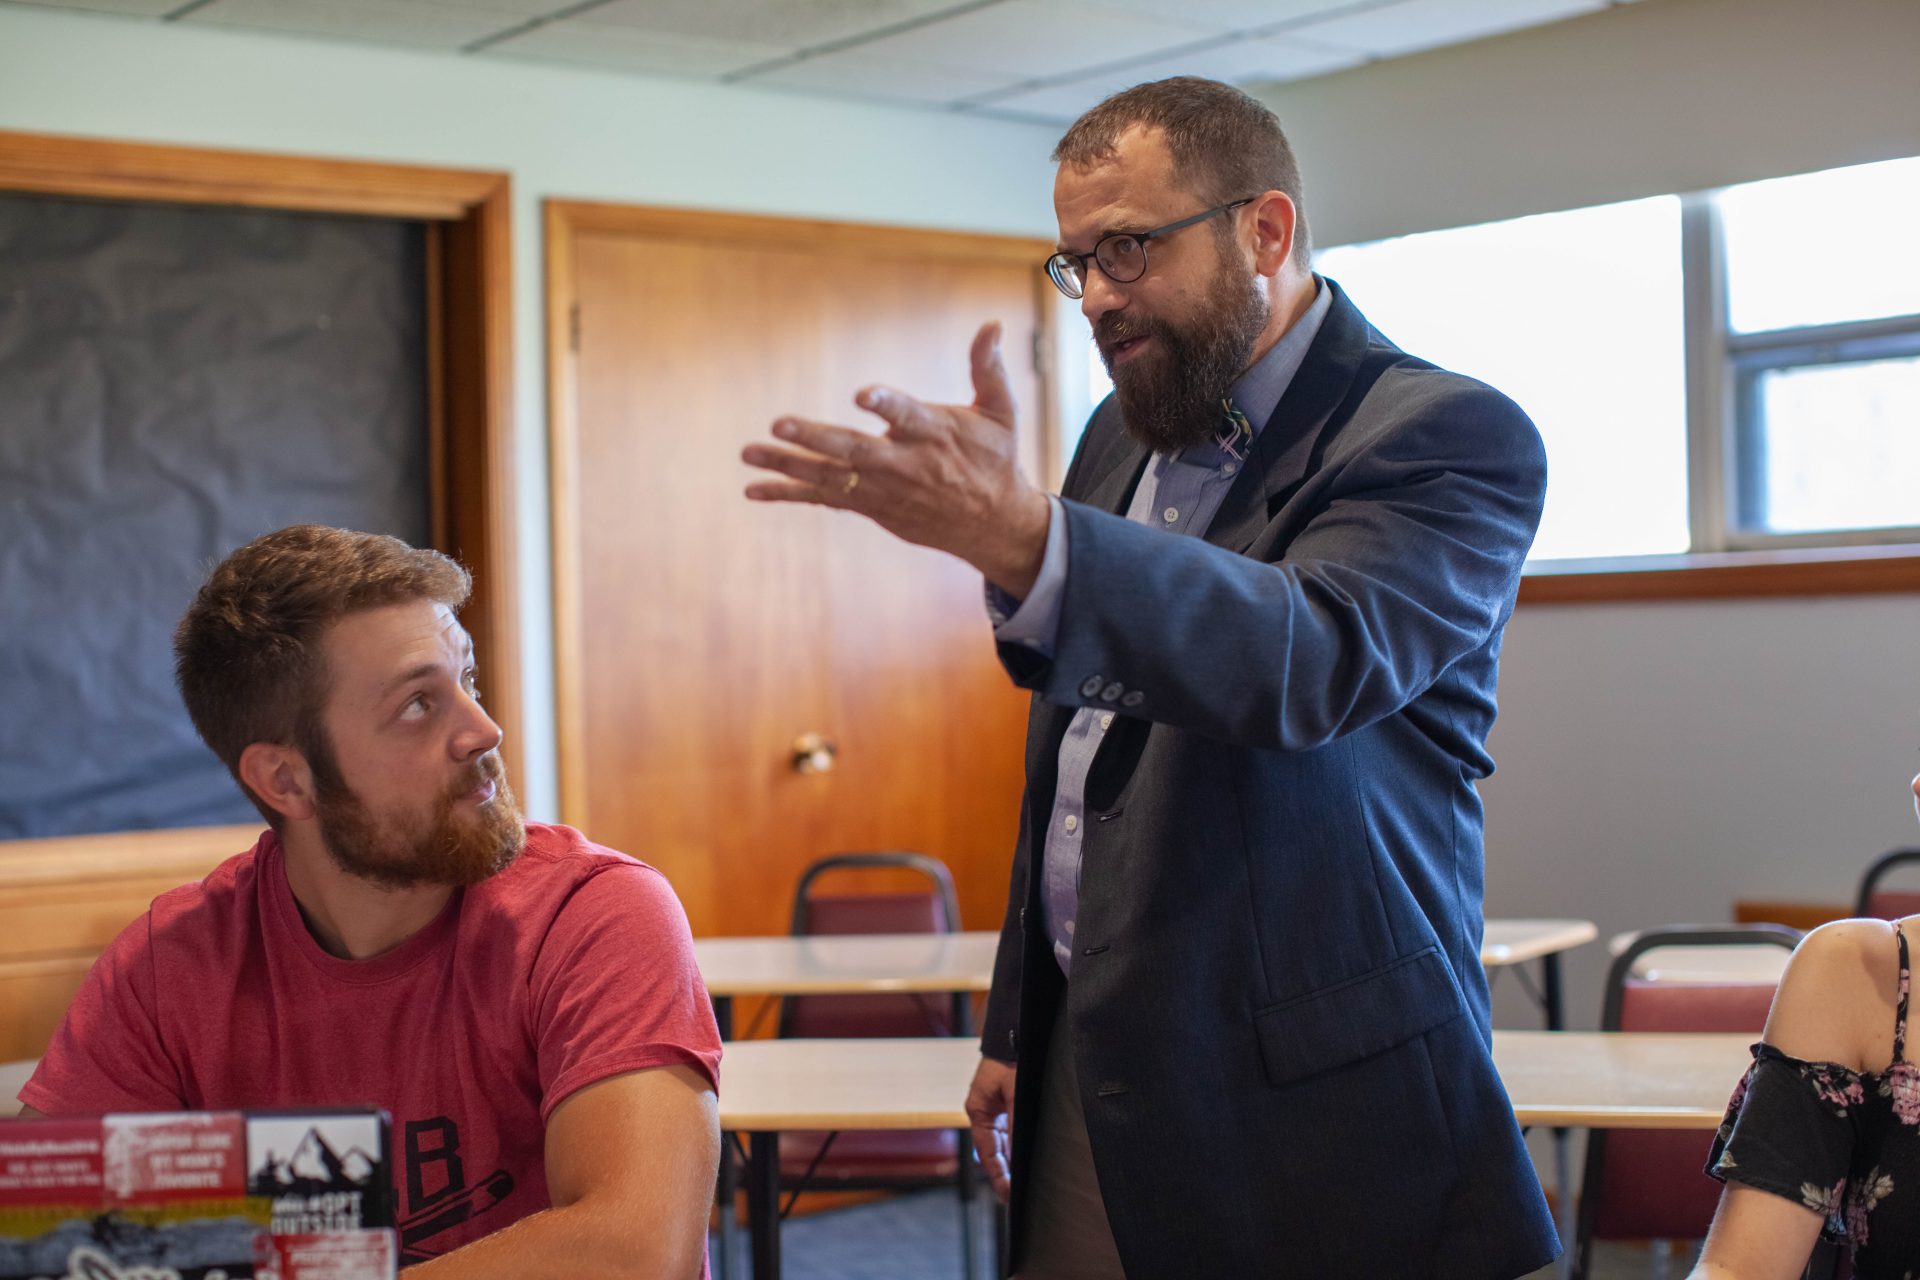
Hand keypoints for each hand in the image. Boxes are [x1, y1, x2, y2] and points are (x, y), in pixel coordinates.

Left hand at [741, 322, 1052, 597]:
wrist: (993, 524)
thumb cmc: (995, 459)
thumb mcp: (1002, 412)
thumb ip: (988, 368)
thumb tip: (992, 324)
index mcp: (936, 433)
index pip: (909, 416)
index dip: (887, 405)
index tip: (864, 394)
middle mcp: (906, 464)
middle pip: (856, 450)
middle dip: (816, 438)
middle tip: (778, 424)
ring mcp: (885, 489)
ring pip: (831, 477)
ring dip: (788, 465)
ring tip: (748, 452)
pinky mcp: (871, 507)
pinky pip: (824, 500)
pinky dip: (789, 493)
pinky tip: (754, 489)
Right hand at [965, 1055, 1016, 1203]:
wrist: (1016, 1033)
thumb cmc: (1011, 1059)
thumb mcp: (1014, 1091)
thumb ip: (1015, 1123)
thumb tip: (1018, 1151)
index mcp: (978, 1110)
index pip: (987, 1151)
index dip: (997, 1173)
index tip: (1007, 1193)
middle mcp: (985, 1113)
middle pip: (993, 1150)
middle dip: (1005, 1171)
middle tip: (1015, 1194)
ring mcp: (996, 1109)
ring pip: (1003, 1142)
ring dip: (1012, 1159)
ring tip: (1023, 1180)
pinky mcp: (1008, 1104)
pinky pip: (1011, 1131)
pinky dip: (1017, 1144)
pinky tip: (1026, 1156)